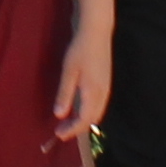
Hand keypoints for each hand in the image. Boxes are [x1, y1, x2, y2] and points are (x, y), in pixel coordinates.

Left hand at [50, 13, 112, 142]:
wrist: (98, 32)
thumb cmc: (80, 50)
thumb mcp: (68, 71)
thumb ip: (64, 94)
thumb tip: (59, 115)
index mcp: (93, 93)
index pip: (84, 120)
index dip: (72, 130)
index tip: (58, 134)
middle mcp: (103, 94)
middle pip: (92, 120)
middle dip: (77, 128)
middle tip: (60, 131)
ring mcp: (107, 88)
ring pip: (97, 113)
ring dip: (83, 121)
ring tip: (67, 122)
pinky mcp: (106, 83)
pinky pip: (99, 106)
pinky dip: (88, 113)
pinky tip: (78, 109)